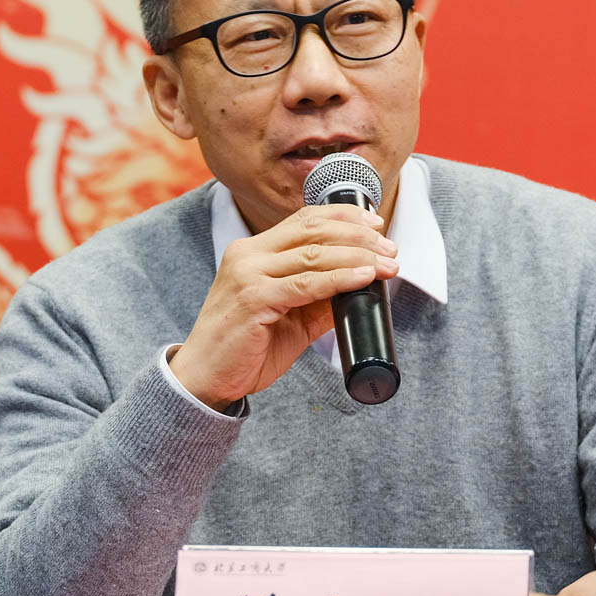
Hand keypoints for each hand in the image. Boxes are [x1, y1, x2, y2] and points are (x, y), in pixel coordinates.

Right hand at [168, 204, 397, 409]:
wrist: (206, 379)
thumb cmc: (245, 348)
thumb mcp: (289, 316)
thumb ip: (318, 298)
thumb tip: (360, 286)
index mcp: (252, 252)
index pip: (302, 219)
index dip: (342, 217)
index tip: (375, 223)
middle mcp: (247, 255)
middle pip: (312, 230)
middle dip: (357, 236)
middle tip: (389, 248)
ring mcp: (248, 275)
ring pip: (313, 254)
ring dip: (357, 256)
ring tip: (387, 264)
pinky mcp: (253, 299)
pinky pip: (306, 284)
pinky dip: (339, 278)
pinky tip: (363, 277)